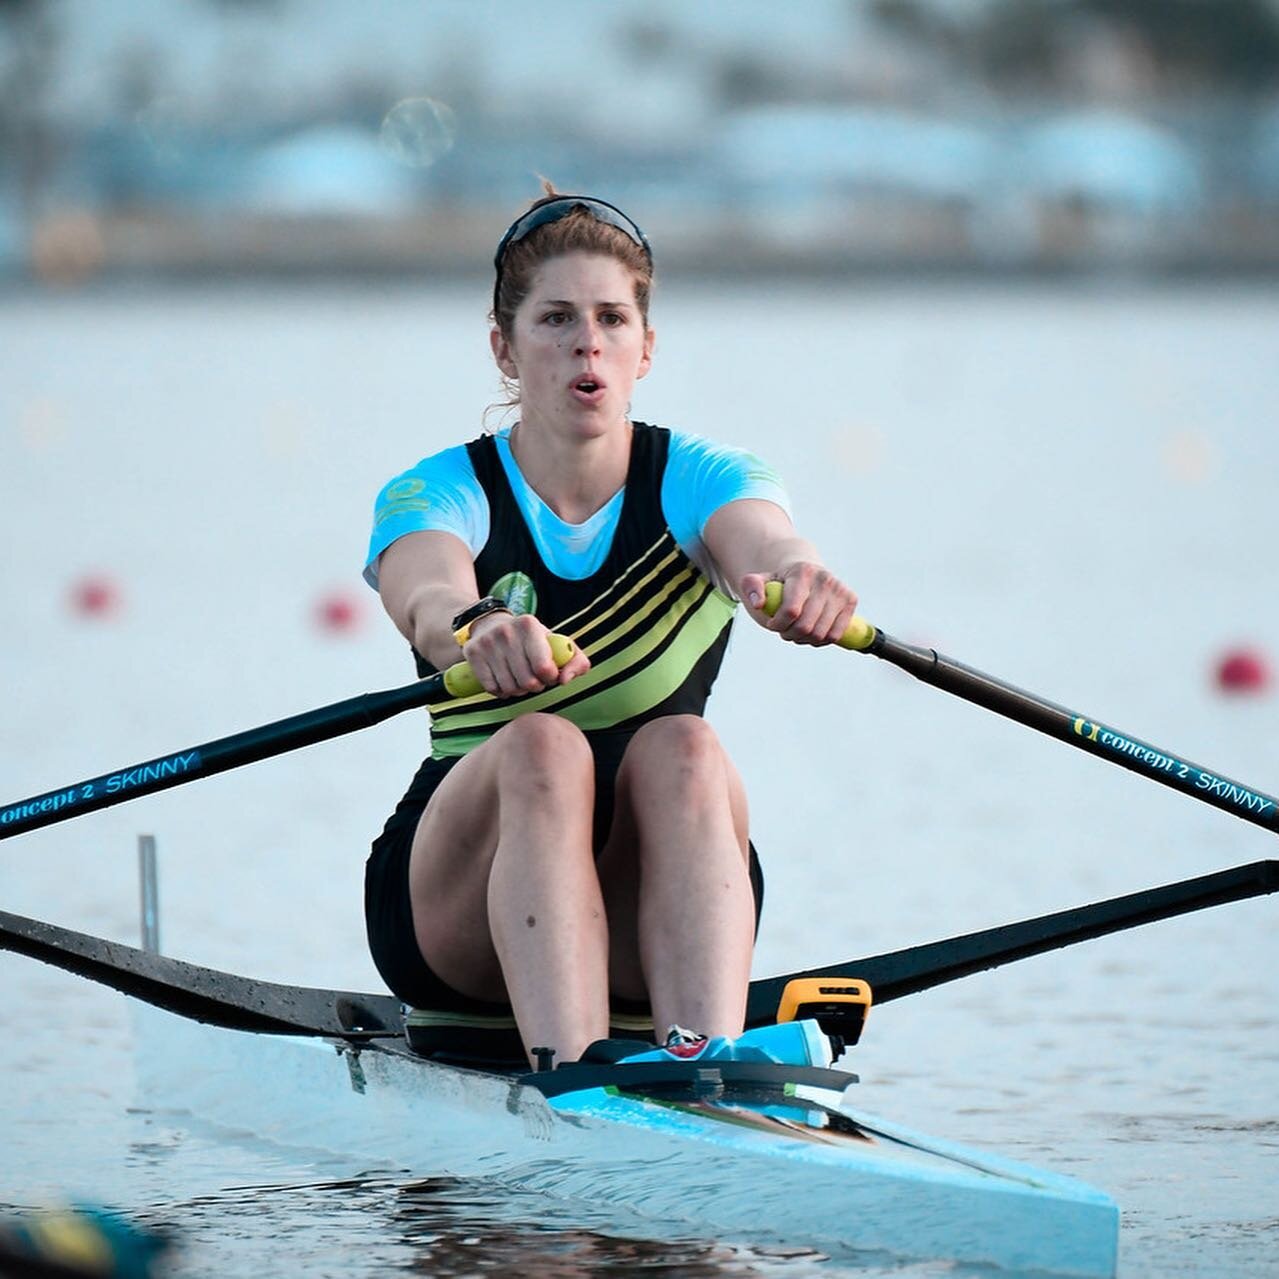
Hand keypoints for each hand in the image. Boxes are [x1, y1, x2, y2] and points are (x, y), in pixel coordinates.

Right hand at [462, 611, 590, 697]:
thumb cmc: (531, 640)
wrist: (490, 624)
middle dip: (535, 686)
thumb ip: (576, 661)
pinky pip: (492, 689)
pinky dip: (501, 691)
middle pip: (527, 682)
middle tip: (534, 679)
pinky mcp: (473, 654)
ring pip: (510, 688)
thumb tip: (566, 680)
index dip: (550, 678)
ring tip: (520, 679)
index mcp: (530, 625)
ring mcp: (487, 643)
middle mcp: (506, 632)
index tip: (549, 675)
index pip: (544, 667)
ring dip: (518, 690)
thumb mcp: (556, 643)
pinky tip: (504, 680)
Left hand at [741, 563, 857, 646]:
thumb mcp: (761, 580)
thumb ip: (751, 587)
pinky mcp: (851, 600)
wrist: (806, 571)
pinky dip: (820, 641)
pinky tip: (811, 633)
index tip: (772, 623)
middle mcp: (825, 579)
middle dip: (789, 634)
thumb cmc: (781, 581)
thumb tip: (759, 604)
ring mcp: (840, 589)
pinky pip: (835, 635)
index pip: (791, 610)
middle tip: (783, 630)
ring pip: (820, 634)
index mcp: (802, 572)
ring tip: (796, 631)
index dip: (778, 624)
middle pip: (805, 626)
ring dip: (804, 639)